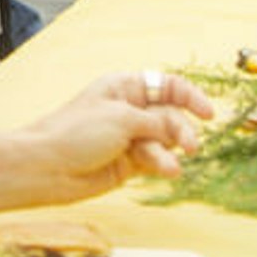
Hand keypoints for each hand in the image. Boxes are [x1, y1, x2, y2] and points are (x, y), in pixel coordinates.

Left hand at [0, 70, 210, 216]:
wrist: (48, 167)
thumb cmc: (76, 132)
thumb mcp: (122, 118)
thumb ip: (157, 122)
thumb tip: (180, 131)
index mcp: (124, 87)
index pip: (168, 86)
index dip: (191, 97)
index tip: (208, 113)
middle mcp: (130, 110)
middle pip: (172, 115)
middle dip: (182, 129)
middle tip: (189, 145)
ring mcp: (129, 137)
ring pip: (166, 141)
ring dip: (170, 151)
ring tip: (168, 165)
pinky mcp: (128, 163)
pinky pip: (156, 160)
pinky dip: (162, 164)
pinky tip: (167, 171)